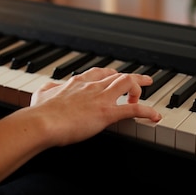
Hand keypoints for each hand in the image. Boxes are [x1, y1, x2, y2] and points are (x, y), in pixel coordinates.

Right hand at [30, 67, 161, 145]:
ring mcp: (101, 98)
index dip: (110, 74)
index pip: (99, 72)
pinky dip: (147, 111)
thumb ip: (48, 89)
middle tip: (143, 81)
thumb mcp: (41, 94)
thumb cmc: (40, 112)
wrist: (42, 122)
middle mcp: (92, 86)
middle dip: (132, 77)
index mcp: (77, 82)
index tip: (116, 76)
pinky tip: (154, 116)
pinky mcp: (107, 113)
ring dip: (140, 88)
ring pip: (128, 84)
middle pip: (118, 75)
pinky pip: (133, 109)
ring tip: (148, 92)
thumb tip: (47, 88)